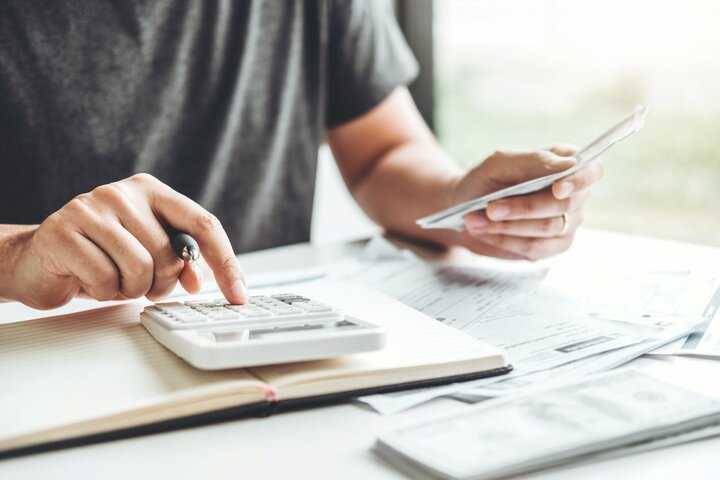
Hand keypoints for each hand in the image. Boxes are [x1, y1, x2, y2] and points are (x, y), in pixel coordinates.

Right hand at [7, 174, 246, 308]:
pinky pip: (105, 279)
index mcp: (152, 191)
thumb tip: (198, 278)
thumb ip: (179, 260)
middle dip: (161, 283)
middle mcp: (123, 193)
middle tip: (139, 283)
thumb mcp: (147, 252)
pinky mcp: (63, 230)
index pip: (203, 224)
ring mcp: (91, 207)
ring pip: (141, 269)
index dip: (225, 263)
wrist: (39, 257)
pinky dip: (103, 292)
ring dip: (131, 290)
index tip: (239, 294)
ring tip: (113, 279)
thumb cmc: (101, 255)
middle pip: (172, 255)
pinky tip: (89, 279)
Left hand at [451, 146, 602, 259]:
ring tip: (476, 220)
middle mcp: (574, 194)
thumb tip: (569, 164)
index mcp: (565, 165)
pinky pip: (536, 248)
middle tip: (490, 208)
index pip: (591, 171)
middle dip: (524, 207)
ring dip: (509, 225)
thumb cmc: (485, 181)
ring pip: (548, 228)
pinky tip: (485, 233)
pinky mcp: (552, 246)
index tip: (557, 189)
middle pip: (564, 205)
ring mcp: (567, 222)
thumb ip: (533, 161)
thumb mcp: (500, 163)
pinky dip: (506, 241)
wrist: (464, 209)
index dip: (579, 181)